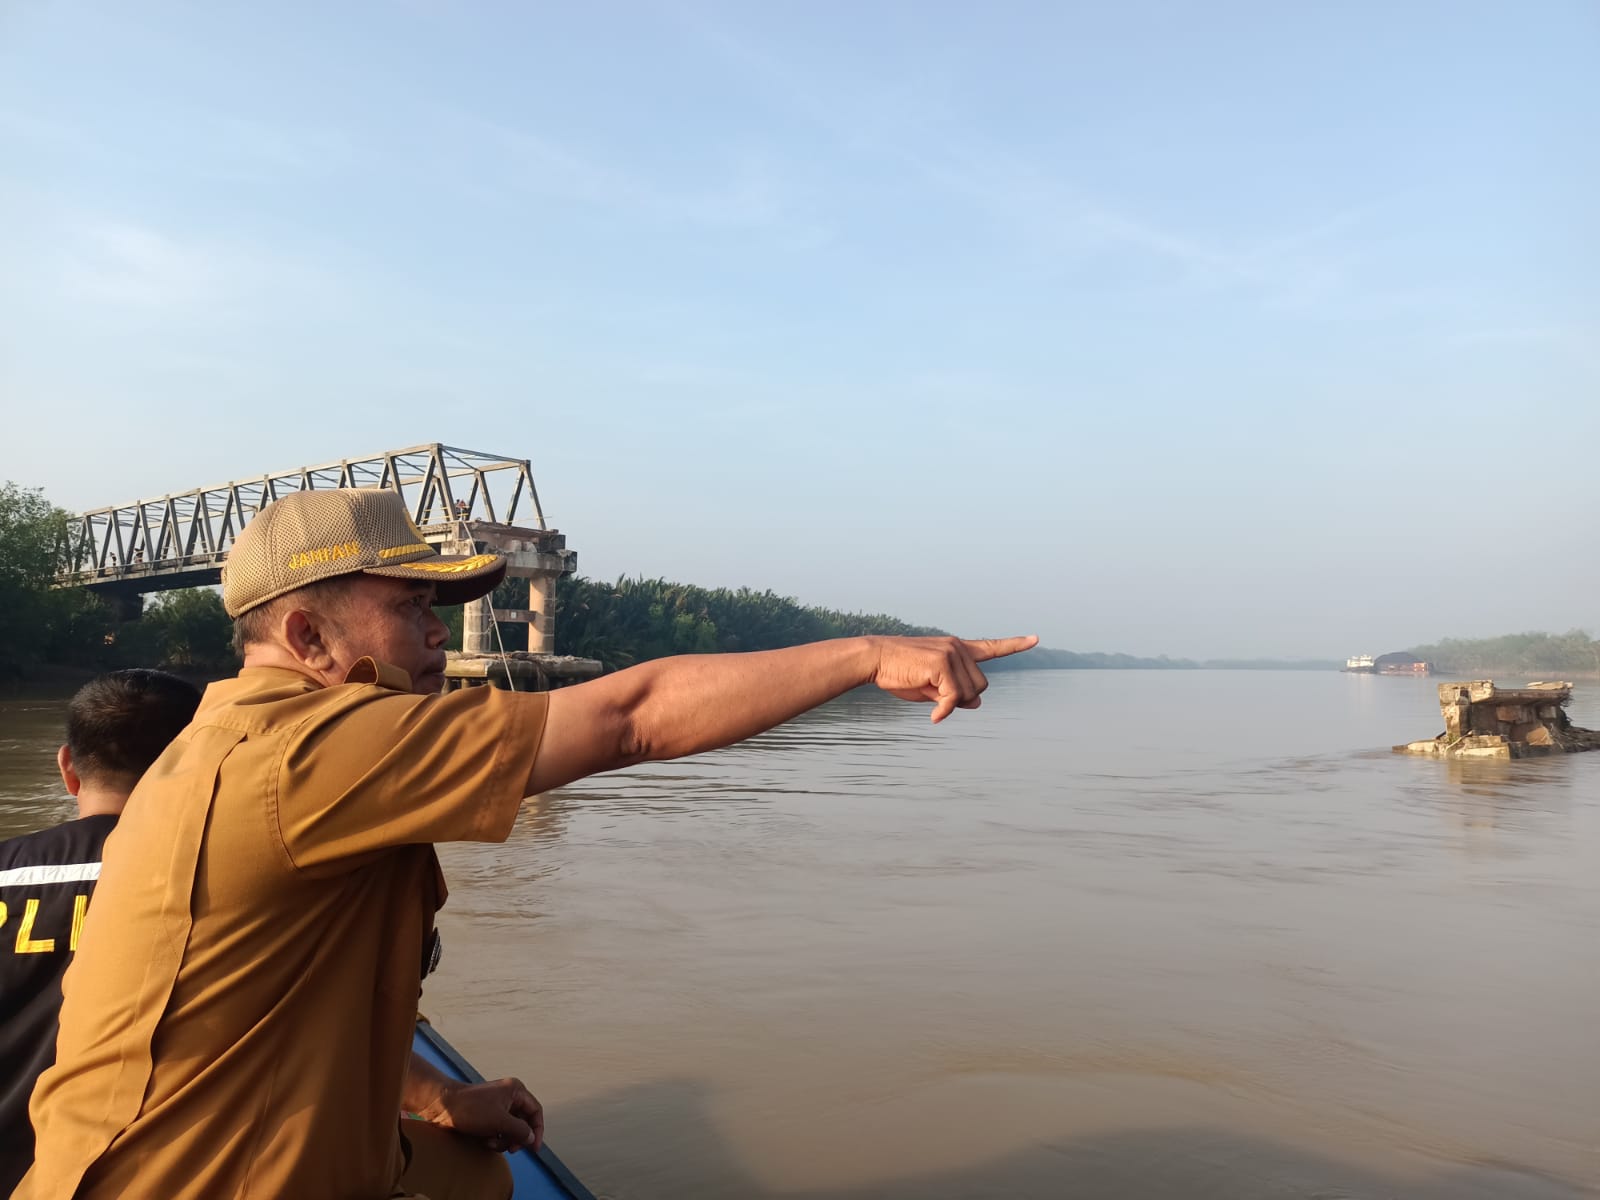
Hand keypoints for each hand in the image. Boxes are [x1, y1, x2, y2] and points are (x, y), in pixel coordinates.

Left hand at [416, 1076, 543, 1153]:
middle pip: (523, 1122)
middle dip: (516, 1137)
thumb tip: (531, 1138)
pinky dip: (494, 1138)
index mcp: (516, 1091)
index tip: (534, 1148)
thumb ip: (520, 1130)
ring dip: (503, 1140)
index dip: (537, 1130)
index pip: (535, 1111)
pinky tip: (484, 1140)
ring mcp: (498, 1106)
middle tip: (510, 1149)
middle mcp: (509, 1097)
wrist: (443, 1106)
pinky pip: (499, 1130)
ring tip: (491, 1143)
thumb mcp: (499, 1121)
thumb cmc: (471, 1108)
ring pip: (510, 1129)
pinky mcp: (487, 1115)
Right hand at [871, 635, 1038, 722]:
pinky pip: (954, 697)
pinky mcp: (942, 663)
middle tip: (938, 701)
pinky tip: (934, 717)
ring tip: (929, 699)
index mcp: (956, 649)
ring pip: (970, 692)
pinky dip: (945, 711)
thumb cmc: (899, 673)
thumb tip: (978, 702)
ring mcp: (952, 652)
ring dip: (952, 704)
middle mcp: (958, 647)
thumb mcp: (930, 687)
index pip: (991, 647)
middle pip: (980, 685)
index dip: (1014, 645)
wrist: (875, 659)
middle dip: (963, 699)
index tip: (1035, 639)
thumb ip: (955, 692)